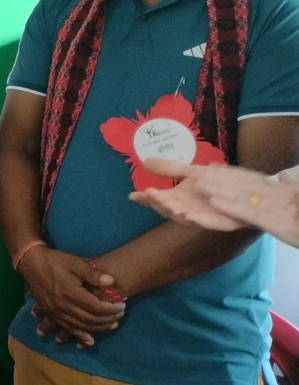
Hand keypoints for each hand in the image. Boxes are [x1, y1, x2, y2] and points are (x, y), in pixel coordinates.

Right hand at [19, 247, 124, 345]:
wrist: (31, 263)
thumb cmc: (55, 261)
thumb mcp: (75, 262)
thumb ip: (93, 273)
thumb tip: (112, 282)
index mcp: (70, 292)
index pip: (97, 307)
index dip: (112, 309)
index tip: (122, 305)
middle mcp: (63, 305)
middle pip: (91, 319)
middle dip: (109, 319)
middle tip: (121, 314)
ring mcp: (56, 311)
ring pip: (81, 326)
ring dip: (99, 328)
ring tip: (112, 324)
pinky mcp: (51, 314)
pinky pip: (68, 328)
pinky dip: (80, 336)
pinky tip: (90, 341)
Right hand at [135, 159, 285, 233]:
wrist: (249, 192)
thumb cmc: (220, 183)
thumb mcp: (193, 172)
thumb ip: (170, 169)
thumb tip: (145, 161)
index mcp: (179, 198)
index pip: (159, 199)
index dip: (147, 199)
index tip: (134, 195)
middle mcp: (187, 209)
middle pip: (168, 210)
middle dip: (159, 204)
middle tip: (150, 195)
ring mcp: (202, 218)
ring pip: (184, 219)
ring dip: (175, 213)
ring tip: (168, 205)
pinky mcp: (219, 223)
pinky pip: (207, 224)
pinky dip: (196, 220)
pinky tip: (188, 214)